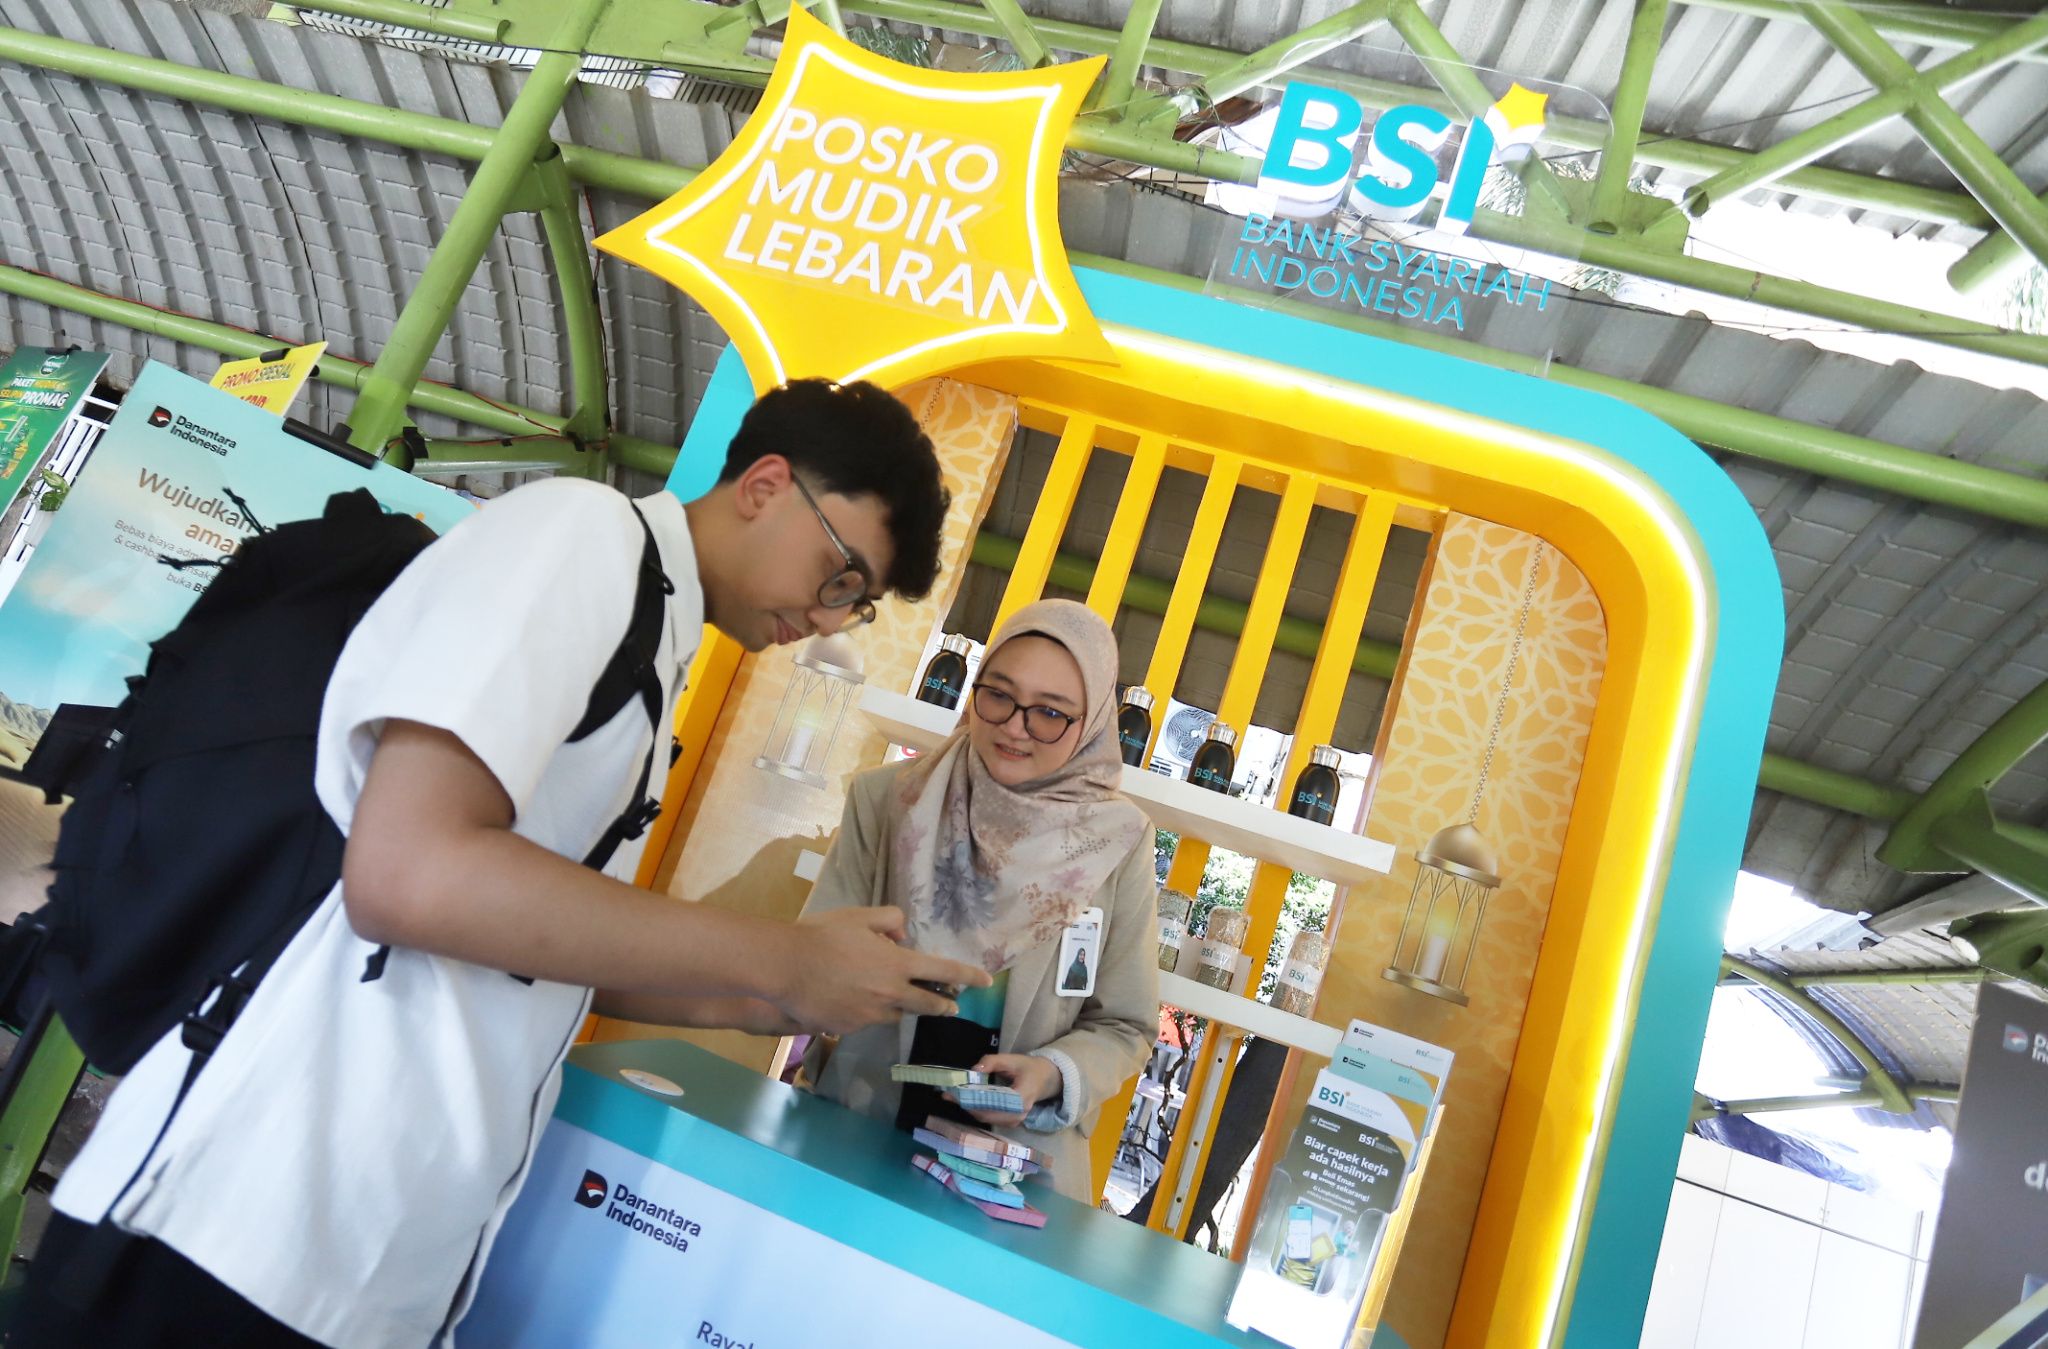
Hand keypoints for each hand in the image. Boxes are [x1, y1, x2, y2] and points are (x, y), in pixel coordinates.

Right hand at [772, 906, 989, 1036]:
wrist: (785, 967)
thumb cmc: (822, 936)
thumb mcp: (859, 917)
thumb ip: (888, 920)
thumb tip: (901, 935)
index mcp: (898, 964)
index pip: (944, 971)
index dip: (968, 976)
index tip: (985, 981)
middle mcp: (891, 994)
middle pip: (928, 1005)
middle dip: (944, 1004)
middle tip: (951, 1005)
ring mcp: (871, 1015)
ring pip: (896, 1014)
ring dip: (900, 1006)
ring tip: (890, 996)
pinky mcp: (850, 1028)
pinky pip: (868, 1020)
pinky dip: (868, 1012)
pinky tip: (851, 1000)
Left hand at [950, 1052, 1060, 1127]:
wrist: (1044, 1080)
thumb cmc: (1027, 1068)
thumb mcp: (1012, 1059)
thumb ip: (992, 1061)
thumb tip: (973, 1070)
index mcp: (1021, 1097)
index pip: (992, 1102)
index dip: (971, 1098)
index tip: (954, 1092)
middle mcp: (1018, 1113)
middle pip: (985, 1113)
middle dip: (965, 1104)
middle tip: (947, 1094)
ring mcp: (1014, 1121)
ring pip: (986, 1117)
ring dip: (968, 1108)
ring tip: (953, 1097)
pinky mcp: (1010, 1122)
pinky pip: (989, 1118)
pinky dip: (976, 1110)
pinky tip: (966, 1101)